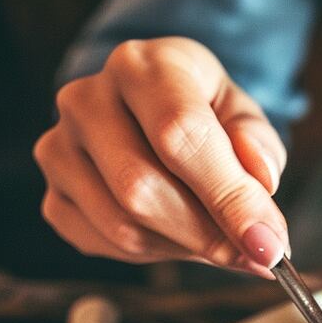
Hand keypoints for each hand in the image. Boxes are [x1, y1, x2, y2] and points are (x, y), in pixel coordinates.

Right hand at [34, 37, 287, 277]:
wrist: (149, 112)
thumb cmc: (201, 112)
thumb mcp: (241, 115)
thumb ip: (259, 147)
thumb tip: (261, 181)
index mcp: (141, 66)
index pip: (180, 135)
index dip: (227, 197)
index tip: (268, 243)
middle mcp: (86, 100)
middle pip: (141, 187)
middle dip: (208, 235)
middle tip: (255, 256)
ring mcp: (59, 149)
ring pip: (122, 225)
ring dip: (184, 248)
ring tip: (220, 240)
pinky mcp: (53, 196)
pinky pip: (104, 245)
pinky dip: (153, 255)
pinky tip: (178, 237)